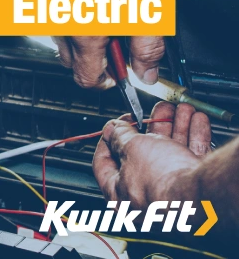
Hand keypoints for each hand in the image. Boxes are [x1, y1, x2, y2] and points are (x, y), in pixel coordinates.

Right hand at [45, 0, 164, 88]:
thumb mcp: (145, 11)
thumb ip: (147, 48)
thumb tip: (148, 72)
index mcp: (85, 38)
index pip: (87, 79)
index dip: (106, 82)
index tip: (118, 75)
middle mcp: (62, 28)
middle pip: (72, 63)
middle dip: (94, 59)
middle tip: (116, 43)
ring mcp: (51, 10)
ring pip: (63, 39)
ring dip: (81, 38)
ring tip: (104, 16)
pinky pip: (57, 17)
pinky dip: (72, 16)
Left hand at [93, 102, 211, 208]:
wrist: (201, 194)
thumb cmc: (160, 180)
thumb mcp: (132, 148)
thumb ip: (120, 136)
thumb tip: (112, 130)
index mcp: (119, 194)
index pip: (104, 164)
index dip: (108, 140)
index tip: (114, 126)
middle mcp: (143, 197)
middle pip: (141, 155)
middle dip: (151, 128)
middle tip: (152, 113)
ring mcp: (169, 193)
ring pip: (169, 152)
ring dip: (175, 127)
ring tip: (179, 110)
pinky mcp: (193, 187)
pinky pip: (189, 158)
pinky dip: (193, 137)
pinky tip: (196, 120)